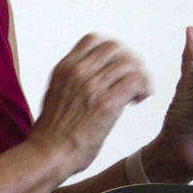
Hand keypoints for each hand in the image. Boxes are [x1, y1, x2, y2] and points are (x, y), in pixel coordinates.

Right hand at [30, 34, 151, 174]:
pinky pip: (135, 81)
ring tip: (138, 93)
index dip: (112, 49)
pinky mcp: (107, 103)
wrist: (49, 153)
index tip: (118, 65)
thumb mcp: (56, 94)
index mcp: (65, 68)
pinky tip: (139, 99)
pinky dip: (143, 88)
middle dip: (130, 60)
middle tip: (134, 77)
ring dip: (139, 77)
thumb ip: (73, 81)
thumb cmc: (53, 132)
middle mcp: (78, 72)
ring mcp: (92, 86)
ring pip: (129, 64)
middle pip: (115, 49)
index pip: (94, 40)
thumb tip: (94, 77)